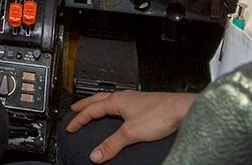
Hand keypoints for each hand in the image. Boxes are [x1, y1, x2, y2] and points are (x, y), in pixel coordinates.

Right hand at [66, 90, 196, 162]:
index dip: (79, 118)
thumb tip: (95, 155)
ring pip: (110, 100)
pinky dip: (111, 108)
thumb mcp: (131, 132)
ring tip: (92, 110)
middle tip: (74, 109)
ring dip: (98, 104)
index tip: (70, 126)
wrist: (181, 110)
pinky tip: (116, 115)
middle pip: (99, 99)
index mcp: (118, 100)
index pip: (93, 109)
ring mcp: (134, 100)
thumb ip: (112, 144)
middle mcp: (125, 97)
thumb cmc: (160, 114)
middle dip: (86, 104)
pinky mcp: (143, 105)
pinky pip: (120, 104)